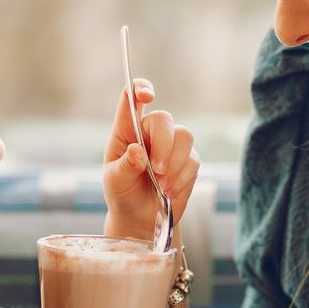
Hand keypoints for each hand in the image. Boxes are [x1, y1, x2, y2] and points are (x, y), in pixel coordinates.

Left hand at [101, 79, 198, 243]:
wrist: (141, 218)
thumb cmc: (122, 193)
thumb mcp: (115, 181)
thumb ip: (125, 166)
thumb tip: (138, 151)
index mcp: (126, 130)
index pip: (131, 98)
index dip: (140, 89)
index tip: (147, 96)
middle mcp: (149, 131)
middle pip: (164, 119)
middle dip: (163, 144)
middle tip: (156, 171)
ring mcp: (171, 144)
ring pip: (185, 136)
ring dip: (174, 164)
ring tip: (161, 185)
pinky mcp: (188, 160)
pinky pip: (193, 160)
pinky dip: (181, 178)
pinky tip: (168, 191)